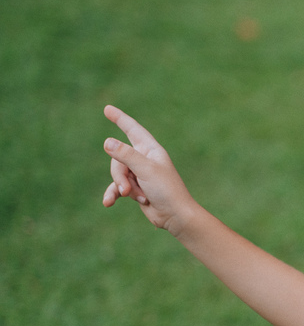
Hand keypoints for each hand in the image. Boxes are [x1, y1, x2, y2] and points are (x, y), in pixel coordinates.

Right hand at [101, 105, 196, 234]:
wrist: (175, 216)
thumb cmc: (166, 190)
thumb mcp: (145, 170)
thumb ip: (126, 155)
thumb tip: (107, 142)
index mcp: (151, 150)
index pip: (132, 129)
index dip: (120, 119)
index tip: (107, 109)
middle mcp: (144, 159)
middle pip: (118, 158)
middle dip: (120, 175)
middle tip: (129, 189)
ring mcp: (139, 173)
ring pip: (117, 174)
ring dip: (123, 187)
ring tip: (137, 196)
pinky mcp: (135, 187)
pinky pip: (116, 187)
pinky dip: (114, 194)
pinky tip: (109, 203)